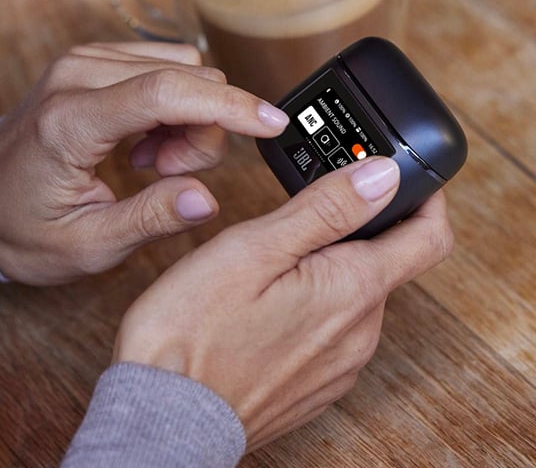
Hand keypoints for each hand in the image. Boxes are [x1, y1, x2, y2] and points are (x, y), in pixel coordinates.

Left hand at [0, 42, 288, 284]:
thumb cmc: (22, 225)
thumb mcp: (87, 244)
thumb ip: (151, 219)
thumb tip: (207, 200)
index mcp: (71, 121)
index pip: (168, 93)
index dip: (230, 106)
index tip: (273, 124)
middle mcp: (79, 75)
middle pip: (188, 80)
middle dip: (204, 132)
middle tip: (168, 176)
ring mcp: (87, 63)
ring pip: (185, 71)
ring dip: (190, 121)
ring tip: (153, 164)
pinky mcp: (97, 64)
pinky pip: (166, 70)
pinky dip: (176, 109)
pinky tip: (146, 144)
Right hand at [113, 157, 452, 449]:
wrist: (164, 418)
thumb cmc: (194, 331)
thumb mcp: (256, 248)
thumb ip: (326, 210)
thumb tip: (381, 175)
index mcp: (353, 290)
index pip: (429, 237)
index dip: (425, 199)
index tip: (402, 179)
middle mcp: (360, 333)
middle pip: (386, 264)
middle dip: (356, 232)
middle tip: (305, 216)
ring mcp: (340, 364)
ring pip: (355, 296)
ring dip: (331, 269)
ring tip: (276, 262)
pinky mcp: (317, 383)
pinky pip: (334, 331)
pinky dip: (316, 305)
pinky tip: (269, 306)